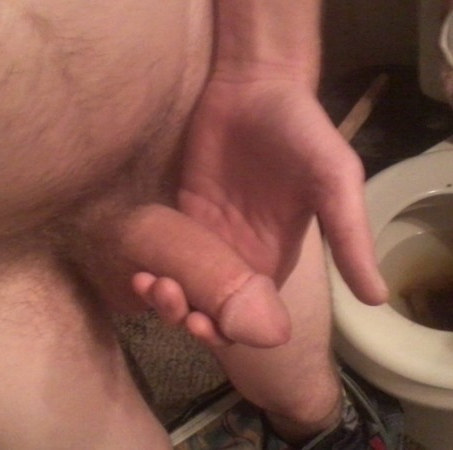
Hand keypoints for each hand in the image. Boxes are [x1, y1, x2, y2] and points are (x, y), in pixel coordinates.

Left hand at [135, 77, 387, 345]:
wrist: (255, 86)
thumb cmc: (301, 130)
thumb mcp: (334, 181)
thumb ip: (349, 236)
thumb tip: (377, 299)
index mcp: (275, 258)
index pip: (252, 316)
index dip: (233, 333)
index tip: (215, 329)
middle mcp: (239, 254)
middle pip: (210, 309)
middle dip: (191, 322)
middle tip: (180, 311)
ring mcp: (206, 235)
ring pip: (181, 287)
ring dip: (165, 301)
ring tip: (154, 286)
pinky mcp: (178, 214)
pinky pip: (161, 254)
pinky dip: (149, 269)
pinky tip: (138, 271)